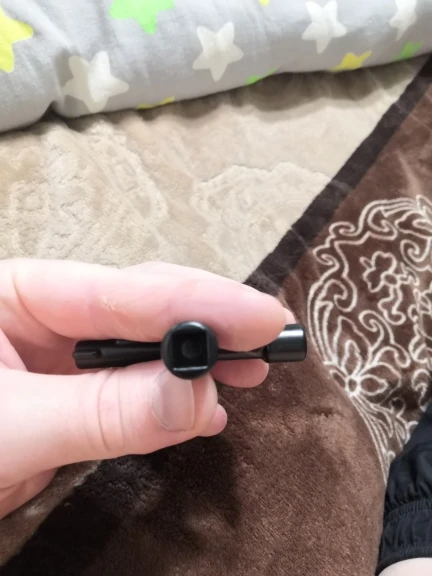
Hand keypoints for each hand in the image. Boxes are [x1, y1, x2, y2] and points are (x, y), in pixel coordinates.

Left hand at [0, 259, 291, 518]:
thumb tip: (196, 394)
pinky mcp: (78, 397)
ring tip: (252, 368)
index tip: (260, 316)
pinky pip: (138, 390)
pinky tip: (207, 406)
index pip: (124, 292)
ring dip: (201, 360)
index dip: (198, 302)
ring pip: (149, 348)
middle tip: (271, 336)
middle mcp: (51, 315)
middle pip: (146, 308)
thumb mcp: (10, 428)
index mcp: (23, 293)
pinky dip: (175, 399)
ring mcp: (67, 357)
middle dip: (210, 322)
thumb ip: (102, 411)